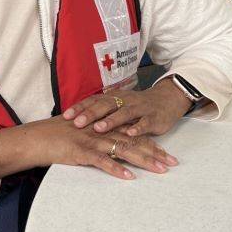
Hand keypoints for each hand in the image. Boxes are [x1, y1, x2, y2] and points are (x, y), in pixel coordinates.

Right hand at [0, 116, 177, 181]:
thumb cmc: (56, 137)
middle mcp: (101, 131)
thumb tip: (114, 151)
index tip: (168, 154)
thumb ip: (99, 140)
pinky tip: (129, 177)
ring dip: (144, 160)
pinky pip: (102, 161)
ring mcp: (92, 140)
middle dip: (155, 152)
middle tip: (173, 163)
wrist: (35, 138)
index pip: (132, 134)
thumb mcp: (82, 135)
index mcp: (103, 127)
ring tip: (160, 170)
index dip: (151, 143)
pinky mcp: (81, 151)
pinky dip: (116, 169)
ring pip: (123, 150)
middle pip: (134, 141)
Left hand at [62, 78, 192, 138]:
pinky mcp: (153, 118)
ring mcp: (140, 108)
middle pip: (106, 105)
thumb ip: (101, 111)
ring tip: (99, 128)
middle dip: (91, 114)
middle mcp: (125, 101)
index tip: (65, 116)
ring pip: (124, 113)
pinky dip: (138, 127)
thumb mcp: (118, 105)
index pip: (94, 101)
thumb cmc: (137, 106)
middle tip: (77, 122)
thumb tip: (77, 120)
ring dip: (111, 120)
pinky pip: (145, 122)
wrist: (166, 100)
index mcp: (114, 98)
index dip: (80, 107)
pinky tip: (130, 133)